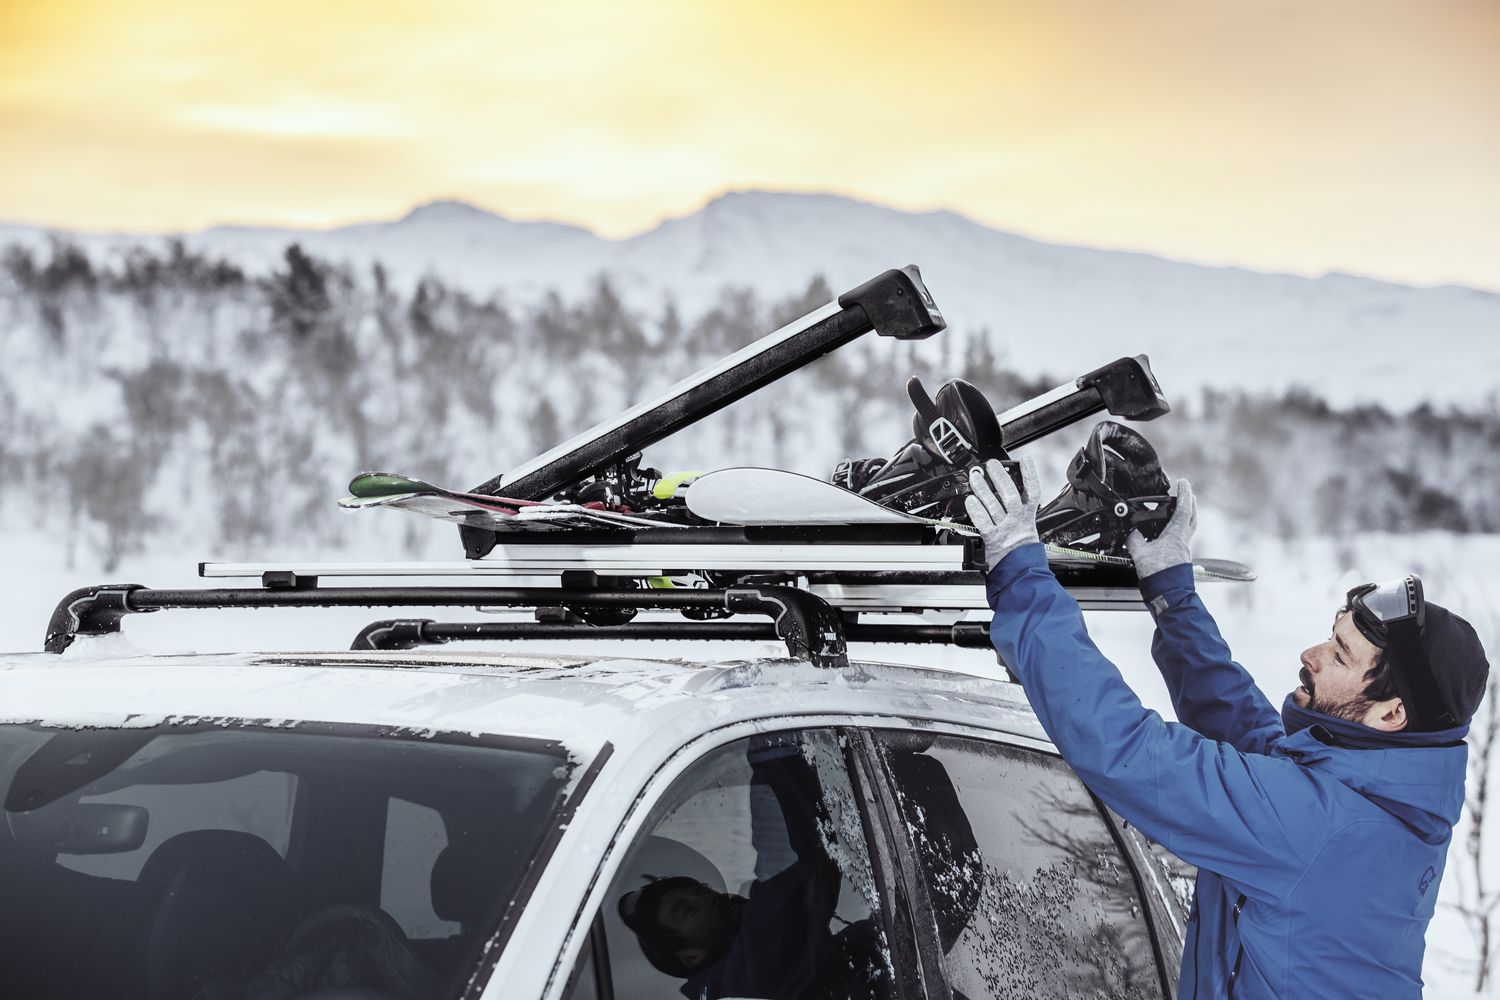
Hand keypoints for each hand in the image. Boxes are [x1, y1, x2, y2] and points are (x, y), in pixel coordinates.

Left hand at [964, 457, 1041, 572]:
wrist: (1022, 576)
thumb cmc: (1022, 554)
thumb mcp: (1027, 531)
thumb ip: (1020, 514)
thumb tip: (1010, 495)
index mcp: (1028, 517)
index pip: (1033, 491)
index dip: (1030, 474)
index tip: (1025, 459)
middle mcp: (1018, 521)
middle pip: (1010, 494)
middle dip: (1000, 477)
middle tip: (991, 464)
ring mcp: (1006, 530)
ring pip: (994, 505)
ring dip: (984, 489)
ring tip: (976, 477)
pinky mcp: (994, 540)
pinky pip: (984, 522)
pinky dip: (977, 511)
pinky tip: (970, 500)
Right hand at [1126, 479, 1195, 578]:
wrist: (1167, 594)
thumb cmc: (1157, 575)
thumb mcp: (1140, 554)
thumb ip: (1135, 540)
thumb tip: (1131, 533)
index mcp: (1176, 535)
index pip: (1183, 509)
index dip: (1183, 494)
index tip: (1183, 482)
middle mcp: (1183, 541)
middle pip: (1192, 517)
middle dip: (1190, 503)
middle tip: (1187, 493)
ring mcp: (1183, 550)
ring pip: (1189, 528)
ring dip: (1187, 516)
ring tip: (1180, 510)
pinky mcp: (1180, 558)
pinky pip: (1182, 538)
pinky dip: (1179, 530)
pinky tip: (1170, 533)